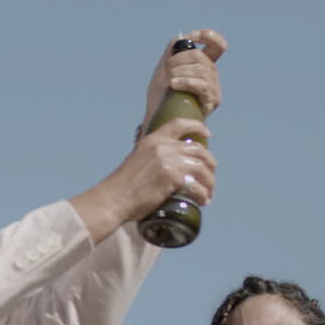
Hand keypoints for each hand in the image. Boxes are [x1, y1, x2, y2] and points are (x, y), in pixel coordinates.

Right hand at [100, 120, 217, 223]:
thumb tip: (171, 166)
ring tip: (209, 193)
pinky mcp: (172, 178)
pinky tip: (203, 200)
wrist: (113, 199)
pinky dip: (203, 195)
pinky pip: (196, 186)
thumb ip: (154, 157)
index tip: (207, 133)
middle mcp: (163, 147)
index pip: (179, 124)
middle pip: (198, 150)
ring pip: (202, 168)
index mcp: (153, 140)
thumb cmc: (122, 186)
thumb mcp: (137, 161)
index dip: (197, 126)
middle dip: (210, 163)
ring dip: (209, 182)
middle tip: (211, 174)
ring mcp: (169, 161)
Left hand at [142, 29, 226, 129]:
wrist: (157, 118)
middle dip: (180, 59)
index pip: (217, 45)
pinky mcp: (211, 101)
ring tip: (168, 80)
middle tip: (166, 69)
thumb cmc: (161, 95)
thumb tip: (182, 39)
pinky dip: (186, 81)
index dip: (208, 36)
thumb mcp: (163, 69)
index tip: (190, 38)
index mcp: (204, 64)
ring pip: (202, 70)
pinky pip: (202, 85)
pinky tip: (173, 84)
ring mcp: (213, 88)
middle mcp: (212, 75)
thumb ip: (172, 53)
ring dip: (180, 71)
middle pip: (202, 57)